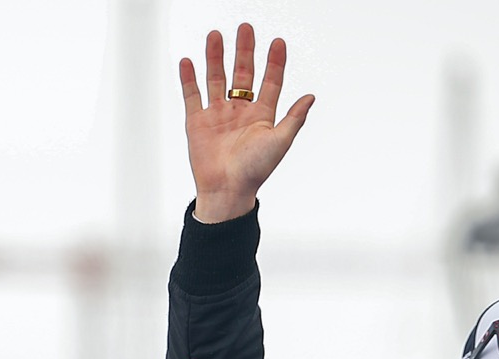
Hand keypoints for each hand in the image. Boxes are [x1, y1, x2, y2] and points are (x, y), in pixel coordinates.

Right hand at [180, 24, 313, 223]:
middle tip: (245, 28)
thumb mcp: (279, 141)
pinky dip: (189, 78)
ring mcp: (217, 114)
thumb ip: (294, 118)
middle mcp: (239, 111)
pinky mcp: (197, 121)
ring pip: (216, 78)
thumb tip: (311, 97)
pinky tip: (188, 61)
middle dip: (244, 50)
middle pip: (242, 73)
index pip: (270, 81)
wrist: (227, 190)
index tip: (278, 42)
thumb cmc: (255, 171)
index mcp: (261, 114)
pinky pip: (192, 95)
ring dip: (216, 57)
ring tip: (215, 35)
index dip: (274, 62)